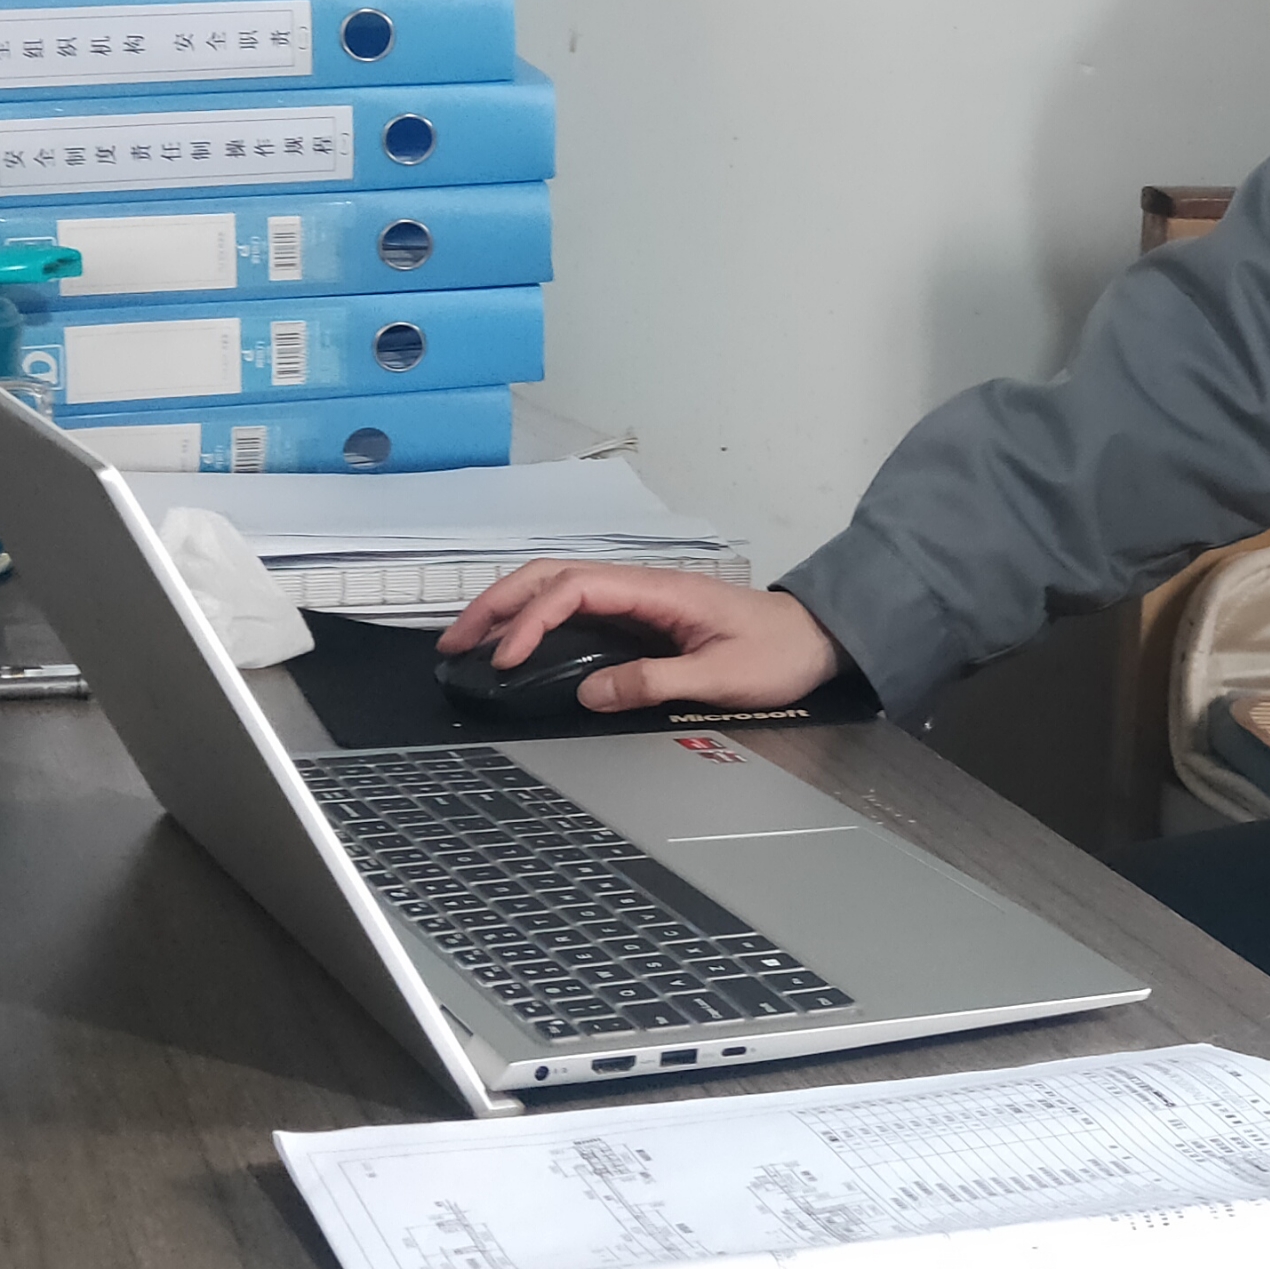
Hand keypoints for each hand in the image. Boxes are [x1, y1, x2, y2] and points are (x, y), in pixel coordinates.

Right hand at [440, 562, 842, 715]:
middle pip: (552, 575)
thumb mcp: (722, 677)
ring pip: (558, 587)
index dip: (532, 619)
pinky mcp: (638, 616)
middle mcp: (640, 584)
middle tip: (455, 642)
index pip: (575, 587)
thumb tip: (588, 693)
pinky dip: (535, 620)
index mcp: (657, 589)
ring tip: (469, 641)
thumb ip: (655, 682)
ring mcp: (637, 597)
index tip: (506, 658)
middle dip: (498, 603)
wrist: (814, 639)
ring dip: (510, 608)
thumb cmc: (777, 653)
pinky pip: (575, 608)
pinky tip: (515, 644)